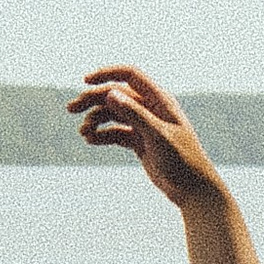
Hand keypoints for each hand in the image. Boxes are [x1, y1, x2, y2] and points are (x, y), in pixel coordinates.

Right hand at [69, 67, 224, 210]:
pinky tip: (90, 141)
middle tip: (71, 109)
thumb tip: (110, 93)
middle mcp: (151, 109)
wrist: (193, 189)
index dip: (108, 74)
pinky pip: (116, 133)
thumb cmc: (182, 160)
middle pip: (116, 96)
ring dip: (95, 120)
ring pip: (113, 115)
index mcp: (160, 101)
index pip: (131, 76)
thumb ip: (134, 114)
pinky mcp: (140, 142)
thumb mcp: (157, 136)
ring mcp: (144, 126)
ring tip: (83, 133)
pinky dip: (102, 135)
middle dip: (93, 100)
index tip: (85, 81)